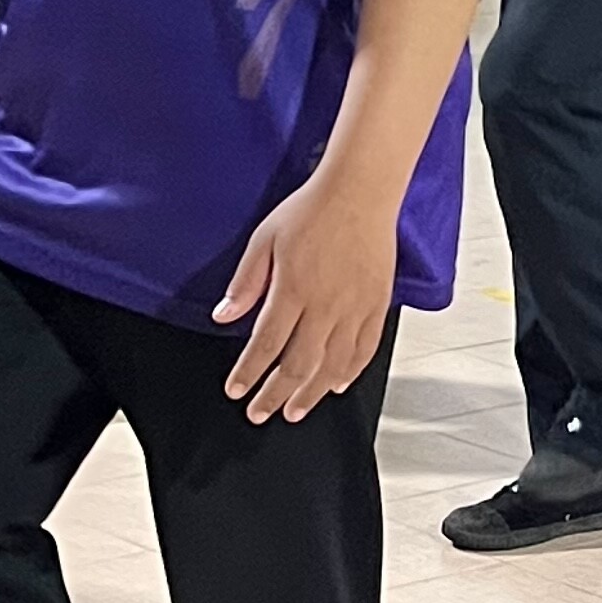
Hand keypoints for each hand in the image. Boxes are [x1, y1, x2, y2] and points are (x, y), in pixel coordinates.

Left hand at [215, 162, 399, 420]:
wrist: (361, 190)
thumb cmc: (312, 208)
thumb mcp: (264, 238)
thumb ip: (246, 282)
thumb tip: (223, 316)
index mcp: (293, 289)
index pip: (266, 345)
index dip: (248, 374)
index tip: (236, 390)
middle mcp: (326, 305)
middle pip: (298, 366)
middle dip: (275, 395)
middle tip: (260, 413)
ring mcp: (355, 307)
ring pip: (332, 366)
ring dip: (311, 394)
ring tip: (295, 410)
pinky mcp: (377, 304)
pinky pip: (365, 349)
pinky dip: (350, 372)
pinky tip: (337, 385)